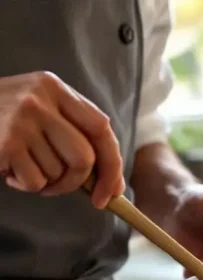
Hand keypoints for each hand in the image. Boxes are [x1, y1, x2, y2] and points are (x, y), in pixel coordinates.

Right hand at [0, 71, 123, 207]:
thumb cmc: (0, 121)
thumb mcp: (38, 111)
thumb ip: (72, 133)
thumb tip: (110, 182)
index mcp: (55, 88)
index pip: (101, 127)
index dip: (113, 162)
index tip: (112, 190)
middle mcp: (40, 98)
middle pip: (85, 156)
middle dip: (78, 182)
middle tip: (61, 188)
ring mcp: (22, 118)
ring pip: (60, 171)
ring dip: (46, 183)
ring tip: (24, 169)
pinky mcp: (6, 141)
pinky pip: (36, 180)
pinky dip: (26, 185)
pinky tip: (9, 171)